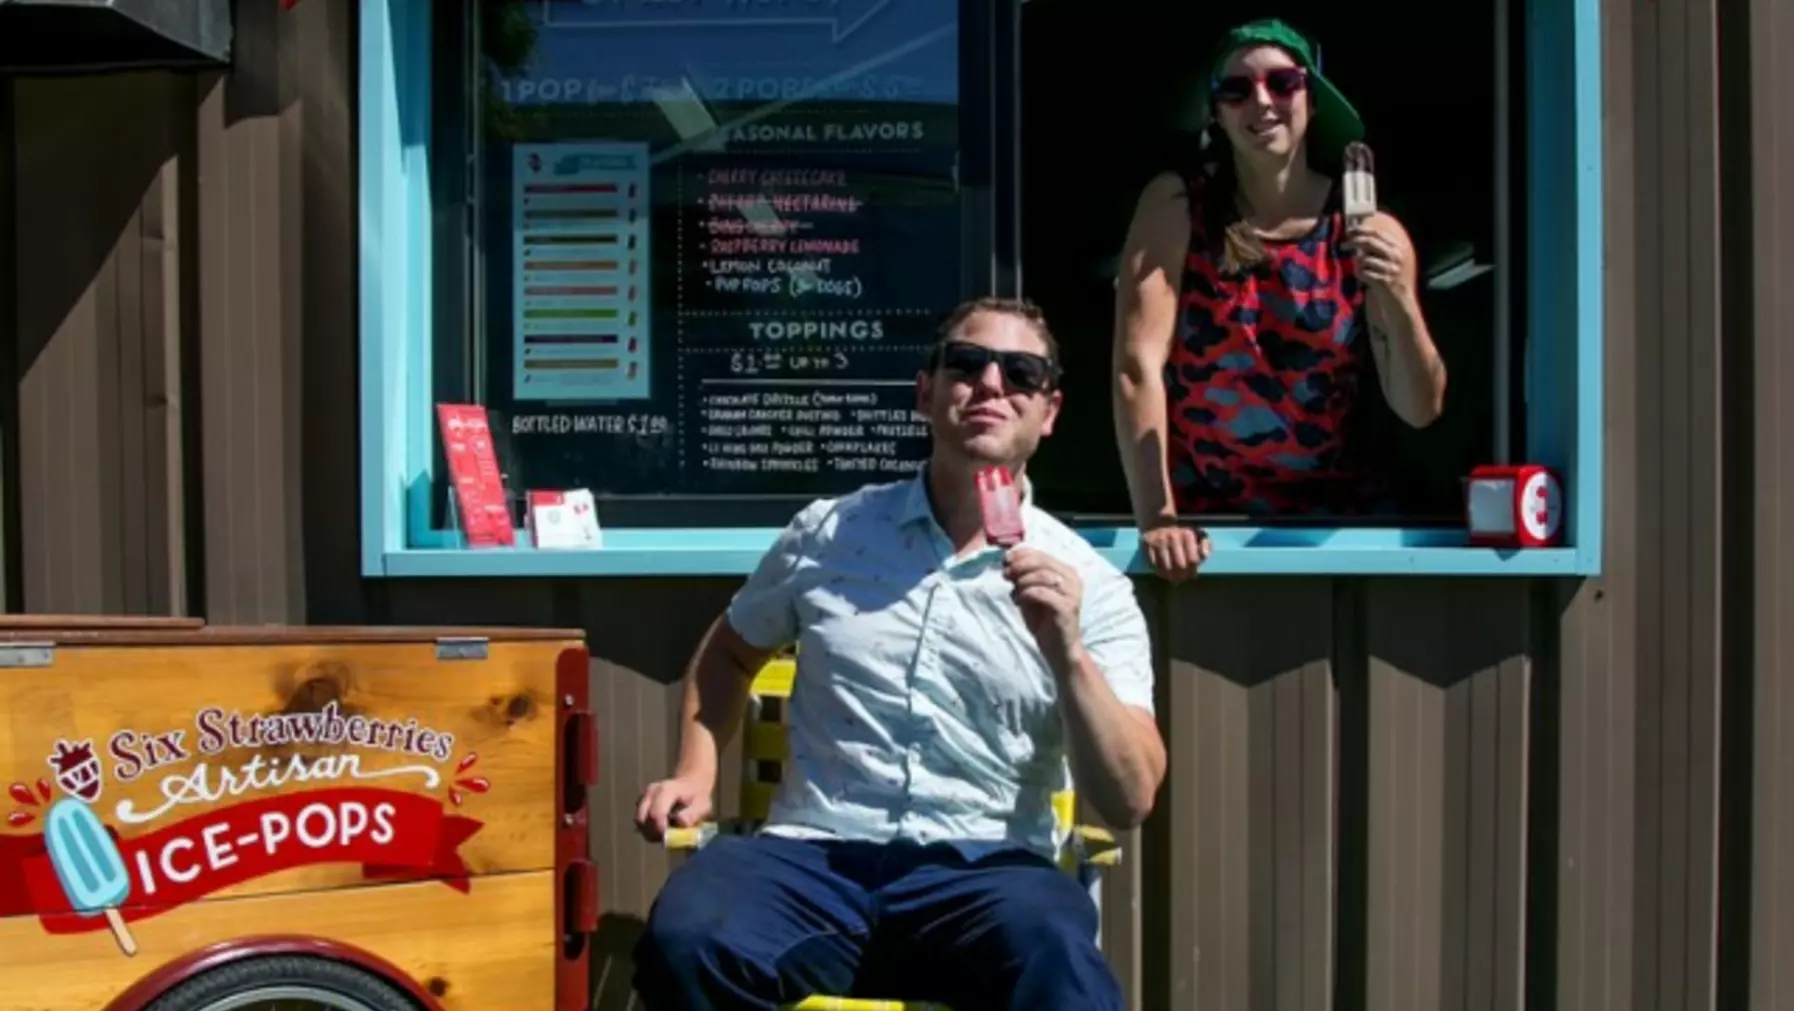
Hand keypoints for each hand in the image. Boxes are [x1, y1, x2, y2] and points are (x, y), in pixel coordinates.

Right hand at [634, 773, 713, 842]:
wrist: (690, 784)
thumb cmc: (697, 797)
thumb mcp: (702, 806)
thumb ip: (692, 815)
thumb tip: (679, 823)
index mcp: (667, 790)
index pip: (656, 812)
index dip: (660, 828)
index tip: (667, 839)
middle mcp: (652, 792)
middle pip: (642, 818)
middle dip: (652, 833)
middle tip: (665, 840)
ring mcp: (644, 796)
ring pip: (639, 821)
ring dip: (649, 832)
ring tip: (664, 835)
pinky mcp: (641, 803)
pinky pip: (640, 821)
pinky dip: (647, 829)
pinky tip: (660, 830)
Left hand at [1003, 547, 1084, 674]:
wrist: (1059, 649)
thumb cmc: (1044, 621)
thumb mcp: (1030, 594)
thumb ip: (1023, 577)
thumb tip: (1008, 560)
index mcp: (1066, 572)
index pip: (1041, 554)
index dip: (1021, 554)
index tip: (1004, 560)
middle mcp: (1072, 579)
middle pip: (1042, 561)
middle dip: (1019, 565)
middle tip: (1005, 575)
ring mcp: (1072, 593)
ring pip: (1042, 575)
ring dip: (1022, 581)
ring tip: (1014, 593)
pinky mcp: (1067, 607)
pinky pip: (1041, 592)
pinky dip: (1026, 594)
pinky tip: (1019, 602)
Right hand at [1140, 521, 1211, 582]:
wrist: (1157, 524)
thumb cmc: (1181, 535)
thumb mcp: (1197, 536)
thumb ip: (1205, 545)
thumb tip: (1205, 555)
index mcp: (1187, 534)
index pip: (1193, 560)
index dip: (1193, 571)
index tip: (1192, 574)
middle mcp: (1172, 537)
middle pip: (1180, 566)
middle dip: (1183, 576)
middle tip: (1182, 578)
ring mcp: (1158, 542)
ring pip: (1167, 568)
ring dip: (1171, 577)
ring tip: (1174, 578)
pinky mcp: (1147, 547)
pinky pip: (1154, 566)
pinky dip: (1160, 573)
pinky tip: (1165, 574)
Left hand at [1346, 215, 1414, 296]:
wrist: (1402, 302)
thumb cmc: (1395, 279)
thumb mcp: (1395, 260)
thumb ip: (1383, 247)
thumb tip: (1360, 234)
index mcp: (1400, 247)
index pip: (1377, 233)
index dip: (1360, 230)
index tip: (1349, 231)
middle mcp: (1397, 256)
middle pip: (1368, 242)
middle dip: (1353, 241)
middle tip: (1343, 245)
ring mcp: (1391, 269)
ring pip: (1364, 258)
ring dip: (1356, 262)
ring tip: (1356, 266)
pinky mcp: (1383, 281)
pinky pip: (1363, 272)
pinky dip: (1359, 273)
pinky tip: (1361, 277)